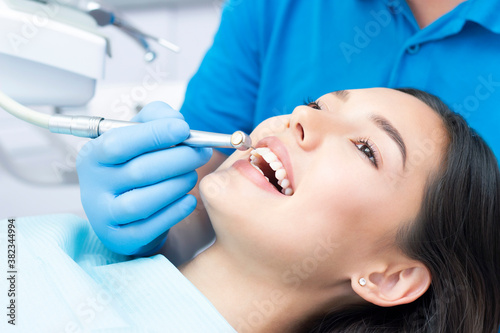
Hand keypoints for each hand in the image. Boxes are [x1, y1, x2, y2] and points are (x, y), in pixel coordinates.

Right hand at [76, 102, 211, 254]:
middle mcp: (93, 186)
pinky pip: (151, 227)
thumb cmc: (136, 164)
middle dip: (179, 159)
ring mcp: (104, 215)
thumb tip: (177, 122)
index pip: (120, 143)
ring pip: (143, 202)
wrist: (128, 209)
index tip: (184, 129)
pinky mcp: (121, 238)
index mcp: (94, 155)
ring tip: (191, 175)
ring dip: (177, 185)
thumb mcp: (141, 134)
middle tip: (201, 153)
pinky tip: (188, 199)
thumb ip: (157, 117)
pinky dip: (175, 211)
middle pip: (138, 172)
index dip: (155, 134)